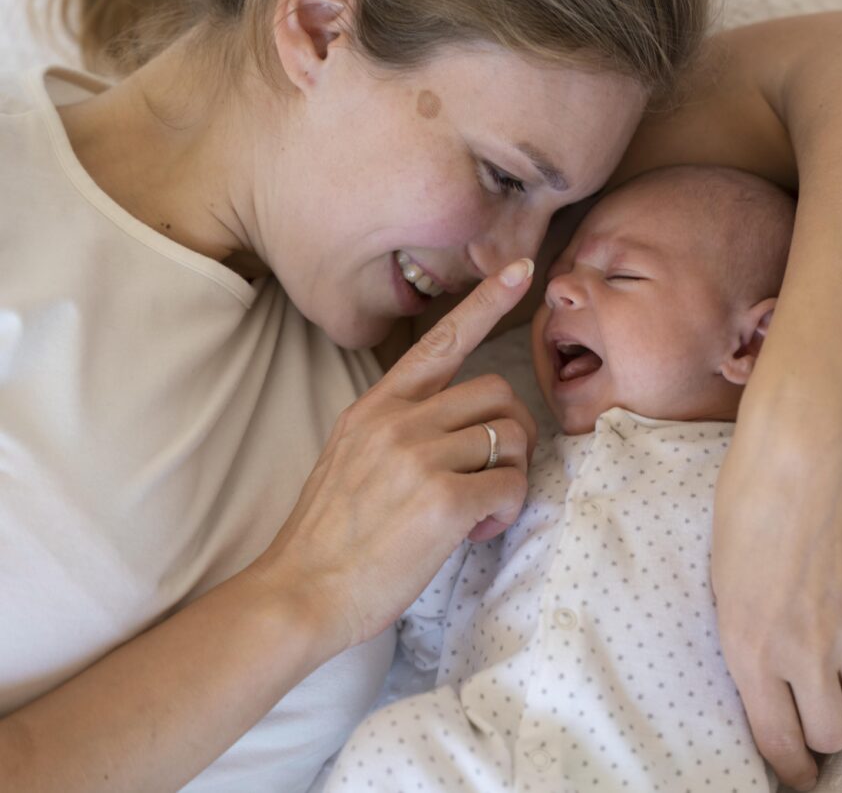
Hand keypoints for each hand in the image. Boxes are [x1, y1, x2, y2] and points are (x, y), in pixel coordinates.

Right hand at [252, 259, 537, 657]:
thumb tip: (455, 428)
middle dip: (510, 431)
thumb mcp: (350, 458)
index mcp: (376, 406)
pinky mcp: (443, 499)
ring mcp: (419, 456)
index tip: (520, 269)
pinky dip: (506, 510)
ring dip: (509, 475)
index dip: (486, 302)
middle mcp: (398, 420)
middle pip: (496, 392)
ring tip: (479, 511)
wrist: (301, 590)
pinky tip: (476, 531)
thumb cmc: (330, 534)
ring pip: (510, 437)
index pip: (440, 340)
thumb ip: (398, 430)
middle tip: (494, 473)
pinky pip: (510, 485)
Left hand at [712, 412, 841, 790]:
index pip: (780, 743)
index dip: (791, 768)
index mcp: (751, 649)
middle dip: (822, 728)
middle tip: (814, 703)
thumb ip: (747, 637)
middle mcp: (807, 651)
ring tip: (834, 649)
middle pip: (833, 734)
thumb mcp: (722, 580)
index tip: (797, 773)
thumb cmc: (746, 506)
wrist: (804, 452)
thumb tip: (765, 672)